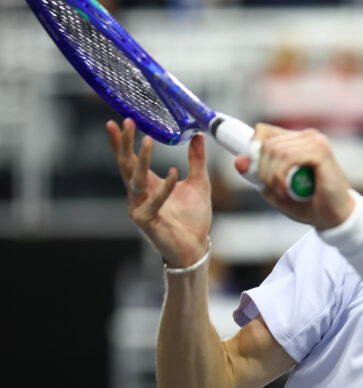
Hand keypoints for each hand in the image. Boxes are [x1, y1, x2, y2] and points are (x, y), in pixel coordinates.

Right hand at [107, 118, 211, 266]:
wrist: (196, 246)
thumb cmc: (193, 217)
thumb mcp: (198, 182)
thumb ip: (196, 160)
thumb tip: (198, 135)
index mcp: (148, 184)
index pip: (130, 159)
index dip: (123, 142)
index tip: (119, 121)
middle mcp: (139, 194)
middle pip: (126, 165)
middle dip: (125, 144)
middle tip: (126, 122)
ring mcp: (140, 207)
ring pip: (135, 180)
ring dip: (141, 160)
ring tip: (148, 140)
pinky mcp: (147, 221)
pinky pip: (153, 202)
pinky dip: (164, 187)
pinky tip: (174, 173)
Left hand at [234, 123, 354, 229]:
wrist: (334, 217)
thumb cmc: (308, 203)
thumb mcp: (274, 189)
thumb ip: (257, 175)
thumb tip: (238, 161)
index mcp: (295, 141)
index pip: (262, 132)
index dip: (253, 150)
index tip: (256, 173)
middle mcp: (305, 137)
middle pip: (266, 143)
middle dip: (261, 170)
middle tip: (272, 189)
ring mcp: (314, 142)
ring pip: (275, 150)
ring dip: (271, 177)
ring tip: (281, 193)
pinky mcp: (321, 151)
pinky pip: (289, 158)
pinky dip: (281, 177)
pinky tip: (286, 190)